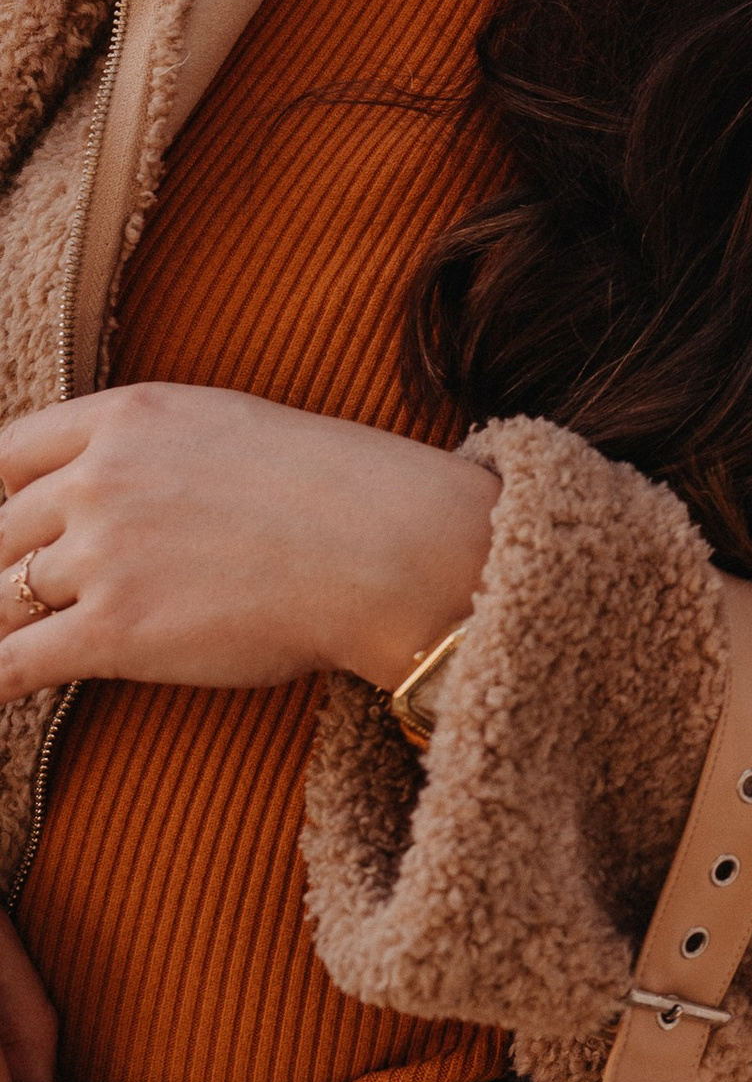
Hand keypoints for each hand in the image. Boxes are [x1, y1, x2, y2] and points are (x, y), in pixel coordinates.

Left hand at [0, 386, 497, 702]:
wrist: (383, 545)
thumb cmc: (331, 489)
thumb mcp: (223, 427)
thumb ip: (147, 449)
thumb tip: (101, 492)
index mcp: (127, 417)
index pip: (7, 455)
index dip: (2, 500)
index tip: (16, 529)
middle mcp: (99, 477)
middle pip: (0, 534)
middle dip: (11, 572)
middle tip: (36, 599)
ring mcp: (101, 554)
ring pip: (2, 599)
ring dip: (10, 625)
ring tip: (27, 643)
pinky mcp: (111, 631)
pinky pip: (9, 664)